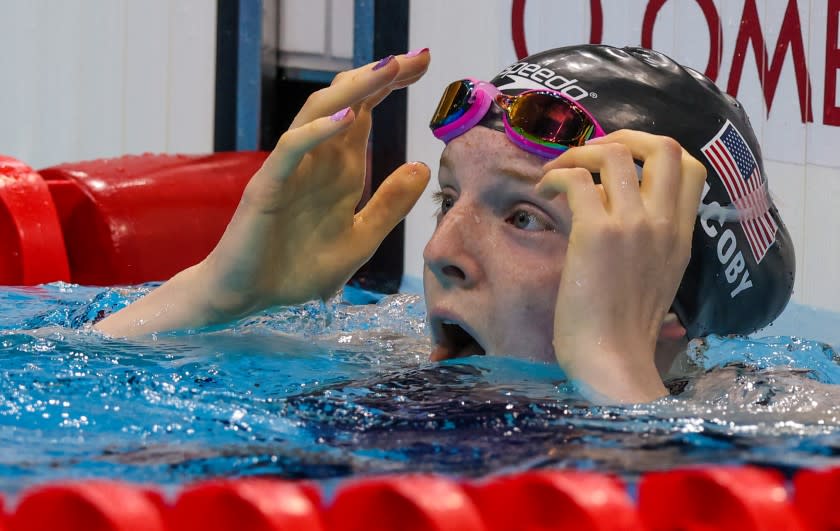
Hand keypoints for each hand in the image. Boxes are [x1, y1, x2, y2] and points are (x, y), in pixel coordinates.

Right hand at [203, 51, 431, 316]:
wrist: (248, 298)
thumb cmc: (297, 269)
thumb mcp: (359, 240)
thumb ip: (388, 206)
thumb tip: (422, 167)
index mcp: (337, 170)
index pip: (364, 113)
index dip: (391, 86)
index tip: (426, 63)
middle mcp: (316, 161)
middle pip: (346, 102)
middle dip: (381, 77)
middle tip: (418, 56)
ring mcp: (290, 169)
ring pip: (318, 114)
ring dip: (354, 90)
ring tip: (389, 69)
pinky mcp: (267, 187)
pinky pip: (290, 150)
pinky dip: (316, 132)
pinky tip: (345, 119)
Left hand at [537, 130, 705, 402]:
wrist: (611, 361)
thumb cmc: (625, 331)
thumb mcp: (658, 281)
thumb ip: (653, 244)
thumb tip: (625, 216)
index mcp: (681, 235)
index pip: (690, 167)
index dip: (654, 150)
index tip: (622, 161)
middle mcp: (663, 223)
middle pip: (663, 145)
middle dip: (622, 135)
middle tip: (589, 155)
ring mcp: (633, 225)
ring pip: (614, 153)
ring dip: (578, 153)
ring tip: (557, 172)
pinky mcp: (596, 233)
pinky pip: (577, 179)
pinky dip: (556, 176)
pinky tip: (544, 190)